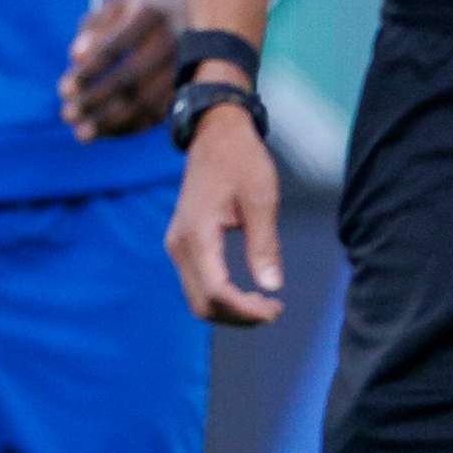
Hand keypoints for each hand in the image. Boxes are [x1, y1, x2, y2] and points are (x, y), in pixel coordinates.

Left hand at [59, 0, 185, 140]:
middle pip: (132, 78)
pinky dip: (132, 126)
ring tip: (81, 134)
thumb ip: (94, 27)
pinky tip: (106, 132)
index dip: (89, 72)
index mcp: (151, 14)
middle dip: (96, 100)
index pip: (115, 47)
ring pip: (148, 102)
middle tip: (66, 116)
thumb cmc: (140, 7)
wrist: (193, 9)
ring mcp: (187, 66)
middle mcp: (175, 40)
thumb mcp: (116, 5)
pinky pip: (161, 112)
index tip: (62, 90)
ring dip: (112, 122)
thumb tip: (75, 57)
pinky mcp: (191, 87)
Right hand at [165, 105, 283, 326]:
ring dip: (229, 310)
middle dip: (238, 316)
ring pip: (197, 298)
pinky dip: (221, 297)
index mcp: (197, 234)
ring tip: (264, 303)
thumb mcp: (261, 199)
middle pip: (202, 304)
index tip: (276, 308)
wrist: (215, 135)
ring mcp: (177, 245)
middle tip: (274, 309)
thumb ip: (264, 245)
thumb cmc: (241, 161)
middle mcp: (179, 244)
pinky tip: (246, 291)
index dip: (246, 310)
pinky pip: (197, 284)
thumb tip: (271, 286)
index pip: (216, 291)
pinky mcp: (182, 243)